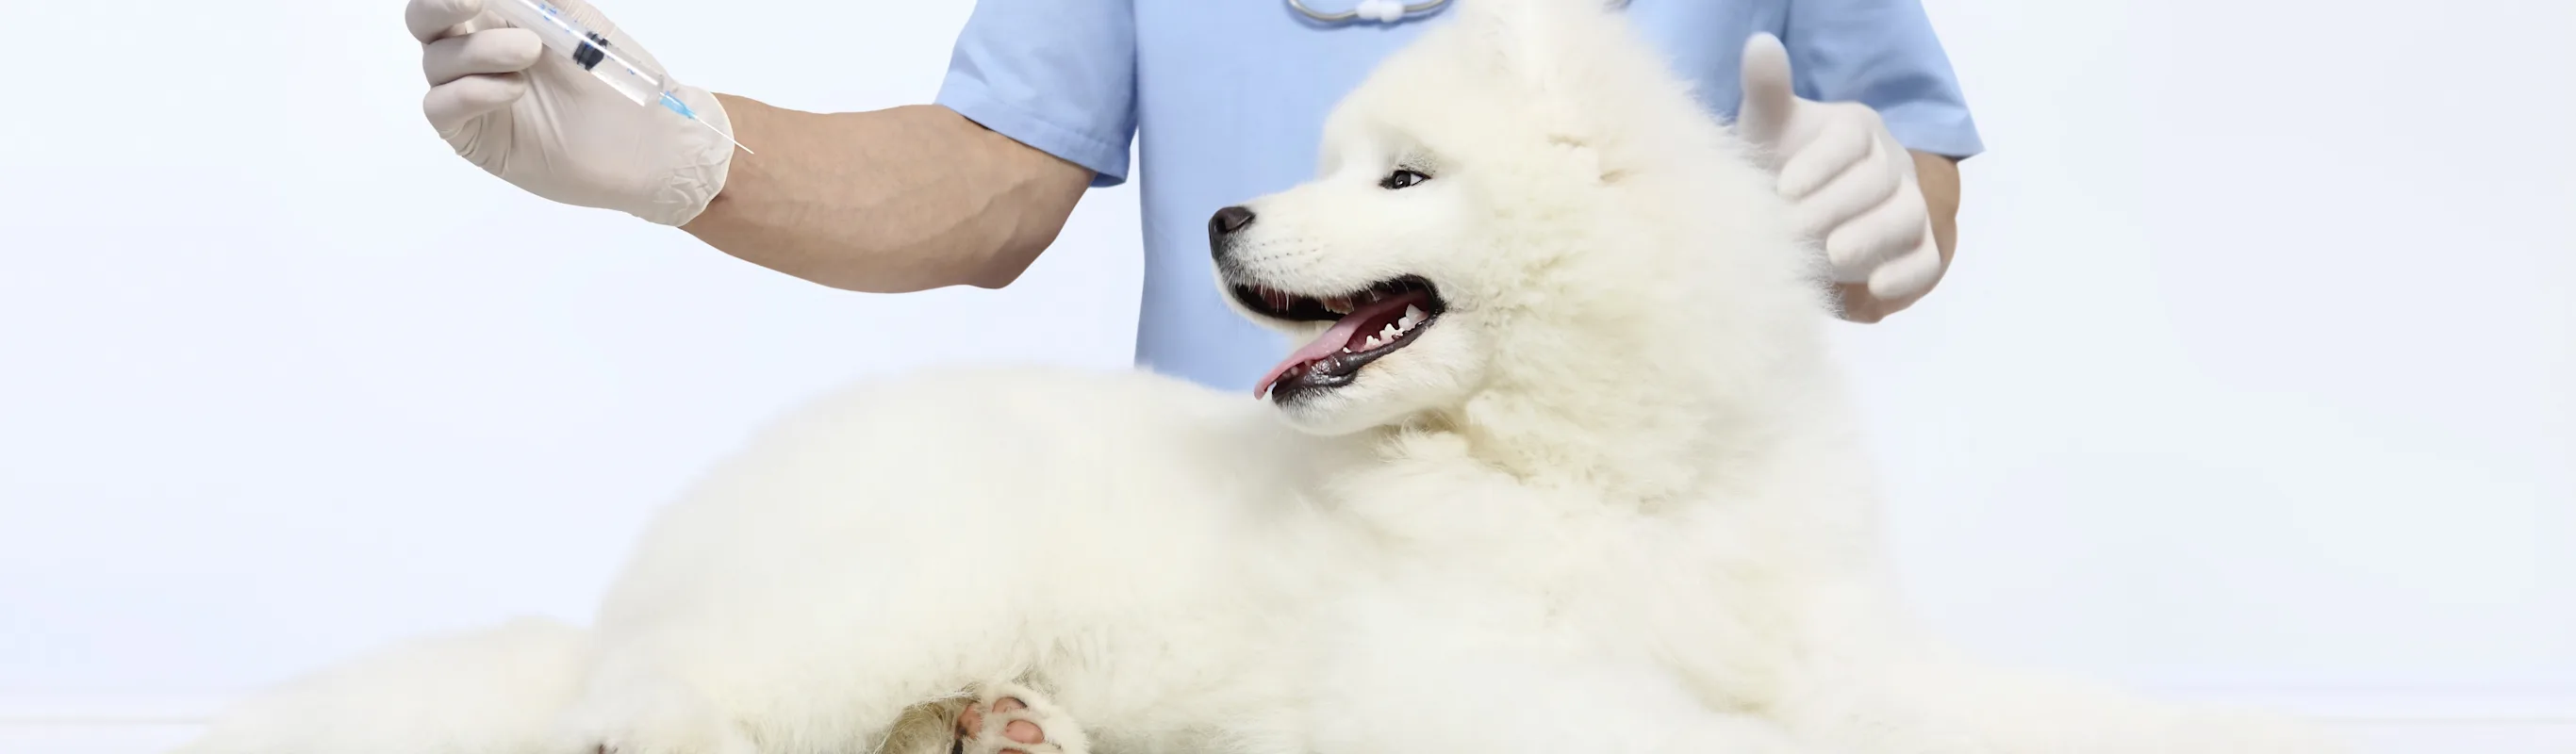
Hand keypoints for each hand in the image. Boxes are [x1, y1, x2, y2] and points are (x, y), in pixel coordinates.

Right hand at [408, 0, 733, 225]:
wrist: (647, 141)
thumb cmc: (615, 78)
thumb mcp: (576, 19)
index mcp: (497, 19)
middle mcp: (475, 53)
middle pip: (424, 21)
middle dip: (441, 5)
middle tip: (475, 0)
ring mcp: (472, 95)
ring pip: (436, 62)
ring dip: (481, 49)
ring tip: (530, 52)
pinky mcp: (474, 136)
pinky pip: (440, 107)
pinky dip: (471, 91)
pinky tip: (514, 90)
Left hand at [1735, 33, 1944, 318]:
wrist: (1800, 216)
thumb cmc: (1780, 166)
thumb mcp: (1767, 129)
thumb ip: (1767, 90)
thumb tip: (1760, 44)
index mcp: (1855, 128)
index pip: (1850, 138)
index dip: (1820, 163)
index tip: (1782, 189)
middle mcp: (1889, 162)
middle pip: (1877, 180)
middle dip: (1835, 207)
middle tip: (1793, 231)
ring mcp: (1908, 204)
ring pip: (1906, 216)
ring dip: (1871, 238)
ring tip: (1831, 257)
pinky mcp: (1917, 248)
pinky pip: (1926, 260)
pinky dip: (1906, 276)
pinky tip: (1874, 288)